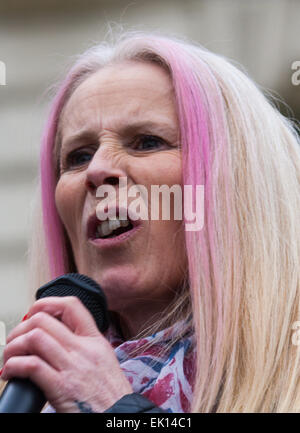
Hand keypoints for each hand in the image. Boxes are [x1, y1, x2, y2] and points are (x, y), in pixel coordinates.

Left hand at [1, 297, 132, 412]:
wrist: (118, 415)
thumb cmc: (110, 394)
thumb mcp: (103, 360)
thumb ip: (84, 346)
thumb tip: (59, 338)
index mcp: (95, 340)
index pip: (71, 306)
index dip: (47, 303)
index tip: (34, 312)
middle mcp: (83, 349)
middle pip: (44, 320)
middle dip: (21, 327)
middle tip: (16, 340)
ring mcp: (72, 366)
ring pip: (34, 338)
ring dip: (14, 346)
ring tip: (10, 357)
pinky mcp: (61, 387)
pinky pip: (31, 366)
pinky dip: (14, 366)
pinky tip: (11, 372)